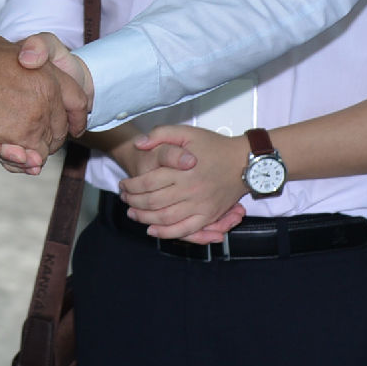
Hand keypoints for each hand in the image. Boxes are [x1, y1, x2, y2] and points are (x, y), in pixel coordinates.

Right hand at [0, 34, 85, 156]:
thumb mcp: (5, 47)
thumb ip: (21, 57)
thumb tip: (23, 59)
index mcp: (49, 72)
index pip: (78, 99)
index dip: (77, 116)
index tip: (73, 126)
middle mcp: (49, 96)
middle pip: (61, 128)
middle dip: (50, 138)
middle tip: (31, 142)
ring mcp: (37, 117)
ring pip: (46, 146)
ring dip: (32, 152)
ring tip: (13, 149)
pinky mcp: (21, 136)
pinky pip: (30, 158)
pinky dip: (20, 161)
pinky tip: (6, 153)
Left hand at [119, 124, 250, 239]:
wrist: (243, 161)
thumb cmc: (213, 146)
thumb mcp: (186, 132)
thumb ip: (160, 134)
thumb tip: (139, 144)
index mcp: (182, 170)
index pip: (148, 183)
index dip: (132, 186)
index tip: (124, 184)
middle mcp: (190, 190)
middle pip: (153, 202)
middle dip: (134, 202)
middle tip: (124, 199)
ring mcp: (200, 206)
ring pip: (166, 218)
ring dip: (145, 218)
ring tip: (133, 213)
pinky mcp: (209, 216)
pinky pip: (185, 230)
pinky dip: (167, 233)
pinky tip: (152, 230)